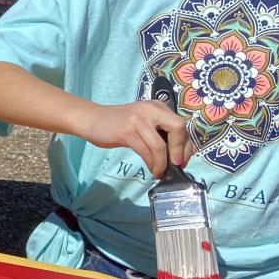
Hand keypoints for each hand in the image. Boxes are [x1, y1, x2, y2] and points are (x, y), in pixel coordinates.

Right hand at [75, 101, 193, 177]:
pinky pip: (146, 151)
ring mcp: (138, 120)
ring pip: (160, 145)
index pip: (181, 124)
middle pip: (177, 128)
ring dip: (163, 163)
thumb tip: (181, 154)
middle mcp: (150, 109)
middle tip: (177, 165)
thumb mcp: (144, 123)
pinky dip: (151, 164)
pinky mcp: (127, 132)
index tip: (182, 159)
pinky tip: (152, 170)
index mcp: (157, 106)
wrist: (92, 119)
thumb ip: (161, 133)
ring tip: (160, 172)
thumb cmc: (118, 124)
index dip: (186, 144)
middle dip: (180, 150)